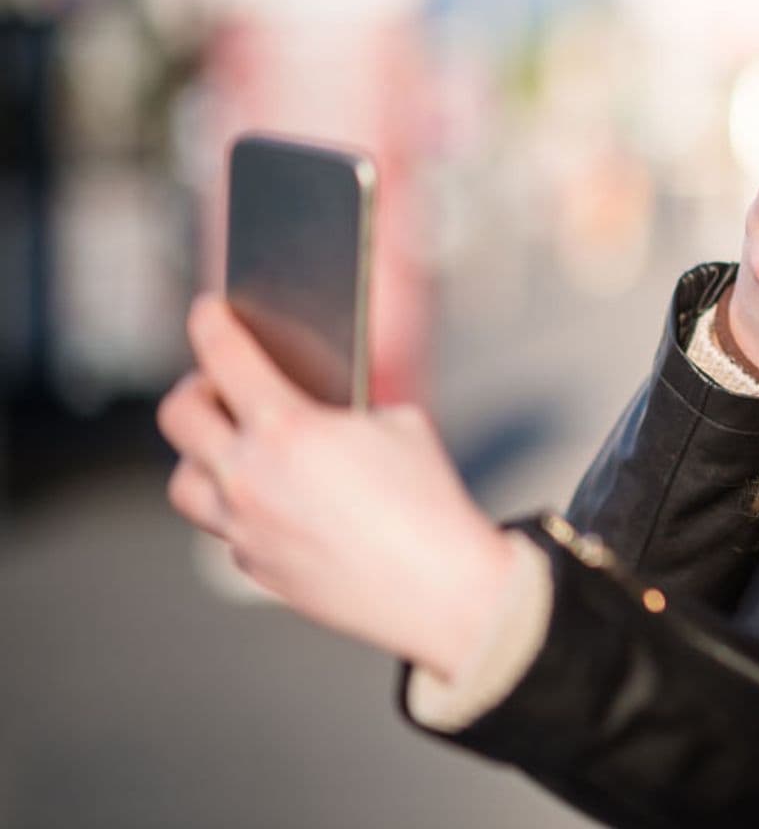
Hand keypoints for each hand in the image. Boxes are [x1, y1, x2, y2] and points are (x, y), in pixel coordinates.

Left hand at [158, 296, 515, 682]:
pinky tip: (276, 502)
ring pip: (184, 482)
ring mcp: (244, 527)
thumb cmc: (429, 498)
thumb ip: (342, 409)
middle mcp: (249, 476)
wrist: (441, 586)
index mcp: (287, 427)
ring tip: (232, 451)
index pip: (223, 356)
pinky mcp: (255, 565)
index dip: (211, 324)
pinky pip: (226, 528)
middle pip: (179, 417)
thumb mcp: (397, 424)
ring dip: (202, 457)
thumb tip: (316, 406)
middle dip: (195, 390)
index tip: (207, 312)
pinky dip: (242, 509)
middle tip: (217, 386)